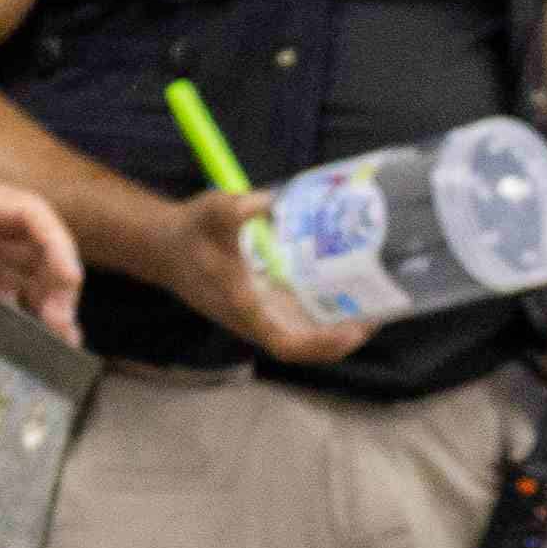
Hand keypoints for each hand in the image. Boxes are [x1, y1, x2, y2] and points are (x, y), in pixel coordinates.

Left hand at [0, 169, 83, 332]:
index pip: (35, 216)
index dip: (57, 244)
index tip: (69, 276)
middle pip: (42, 254)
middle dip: (59, 287)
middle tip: (61, 325)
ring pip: (31, 279)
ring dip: (48, 307)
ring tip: (60, 343)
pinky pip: (5, 294)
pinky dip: (19, 315)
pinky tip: (29, 342)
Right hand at [161, 183, 373, 367]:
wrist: (166, 248)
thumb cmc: (191, 234)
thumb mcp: (209, 214)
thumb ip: (234, 208)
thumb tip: (270, 201)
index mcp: (243, 308)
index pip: (286, 344)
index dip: (321, 344)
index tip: (353, 330)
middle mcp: (256, 320)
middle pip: (306, 346)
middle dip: (344, 336)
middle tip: (380, 311)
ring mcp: (262, 315)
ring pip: (307, 334)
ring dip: (341, 326)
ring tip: (376, 302)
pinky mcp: (265, 304)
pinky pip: (301, 318)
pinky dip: (327, 312)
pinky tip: (349, 290)